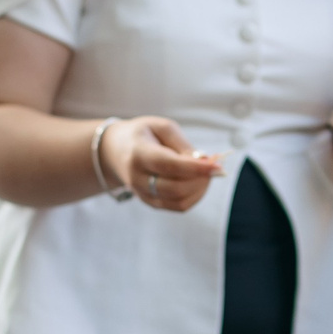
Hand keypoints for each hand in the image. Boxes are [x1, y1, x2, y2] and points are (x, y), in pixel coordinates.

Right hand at [101, 116, 223, 212]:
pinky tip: (198, 182)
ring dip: (200, 189)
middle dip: (201, 179)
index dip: (195, 168)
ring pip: (179, 201)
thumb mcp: (161, 127)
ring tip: (205, 173)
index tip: (217, 165)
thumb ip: (183, 145)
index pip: (169, 165)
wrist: (114, 150)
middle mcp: (137, 177)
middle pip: (176, 188)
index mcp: (138, 153)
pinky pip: (178, 206)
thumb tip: (204, 163)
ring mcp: (142, 193)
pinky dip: (194, 196)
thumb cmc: (143, 134)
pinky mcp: (150, 202)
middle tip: (213, 166)